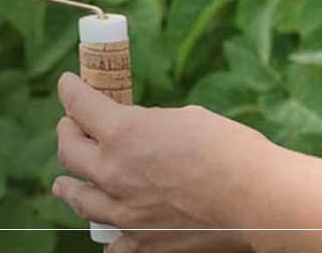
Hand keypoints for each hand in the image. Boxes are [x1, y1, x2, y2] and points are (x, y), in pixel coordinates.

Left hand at [50, 72, 265, 251]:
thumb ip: (149, 125)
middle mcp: (113, 172)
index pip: (79, 104)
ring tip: (63, 184)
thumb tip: (136, 132)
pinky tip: (109, 228)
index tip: (67, 85)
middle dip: (66, 133)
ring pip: (78, 198)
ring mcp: (124, 212)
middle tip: (70, 128)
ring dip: (68, 186)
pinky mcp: (142, 242)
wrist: (258, 201)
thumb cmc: (231, 151)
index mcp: (122, 133)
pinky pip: (112, 244)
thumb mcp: (183, 119)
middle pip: (68, 151)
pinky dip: (109, 236)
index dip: (69, 90)